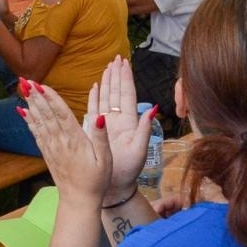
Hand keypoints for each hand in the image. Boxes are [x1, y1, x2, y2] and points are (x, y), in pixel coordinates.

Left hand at [20, 82, 111, 207]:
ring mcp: (52, 148)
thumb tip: (100, 117)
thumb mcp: (106, 160)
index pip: (62, 114)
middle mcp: (60, 142)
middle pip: (46, 114)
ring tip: (22, 89)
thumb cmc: (96, 181)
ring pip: (39, 122)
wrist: (79, 201)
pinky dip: (29, 121)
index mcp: (76, 140)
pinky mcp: (47, 154)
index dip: (51, 98)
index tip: (42, 85)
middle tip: (25, 80)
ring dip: (31, 104)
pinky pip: (36, 134)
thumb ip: (101, 137)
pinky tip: (23, 111)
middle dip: (36, 96)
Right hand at [86, 57, 155, 198]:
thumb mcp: (140, 150)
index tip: (124, 62)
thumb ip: (144, 129)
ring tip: (107, 68)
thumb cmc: (129, 172)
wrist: (114, 187)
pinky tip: (94, 87)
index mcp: (128, 122)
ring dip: (107, 82)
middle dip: (116, 75)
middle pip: (116, 92)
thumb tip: (152, 108)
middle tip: (116, 59)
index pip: (127, 94)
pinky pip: (94, 110)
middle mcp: (118, 121)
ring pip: (106, 98)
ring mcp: (107, 125)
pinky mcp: (96, 131)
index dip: (125, 78)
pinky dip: (94, 98)